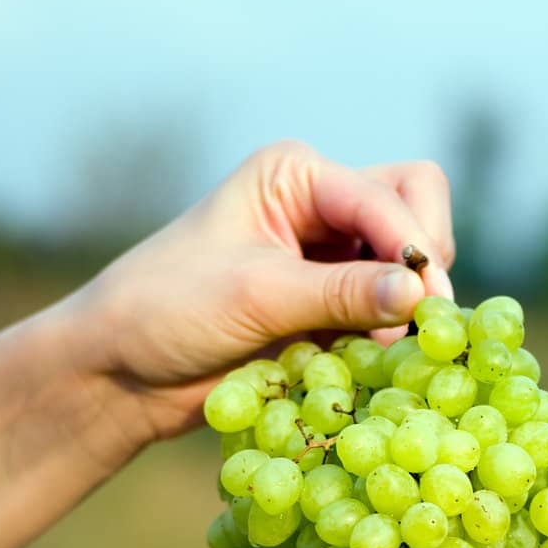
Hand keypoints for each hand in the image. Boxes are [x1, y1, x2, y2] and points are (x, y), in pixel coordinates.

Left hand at [70, 140, 454, 445]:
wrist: (121, 372)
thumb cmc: (168, 310)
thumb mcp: (256, 294)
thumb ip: (341, 294)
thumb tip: (419, 296)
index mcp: (297, 176)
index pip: (391, 194)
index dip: (415, 248)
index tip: (426, 305)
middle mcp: (318, 208)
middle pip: (414, 214)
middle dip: (423, 264)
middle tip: (421, 323)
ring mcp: (326, 261)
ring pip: (404, 270)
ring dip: (406, 310)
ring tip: (392, 354)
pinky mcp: (326, 312)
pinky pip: (382, 318)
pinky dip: (386, 342)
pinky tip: (375, 370)